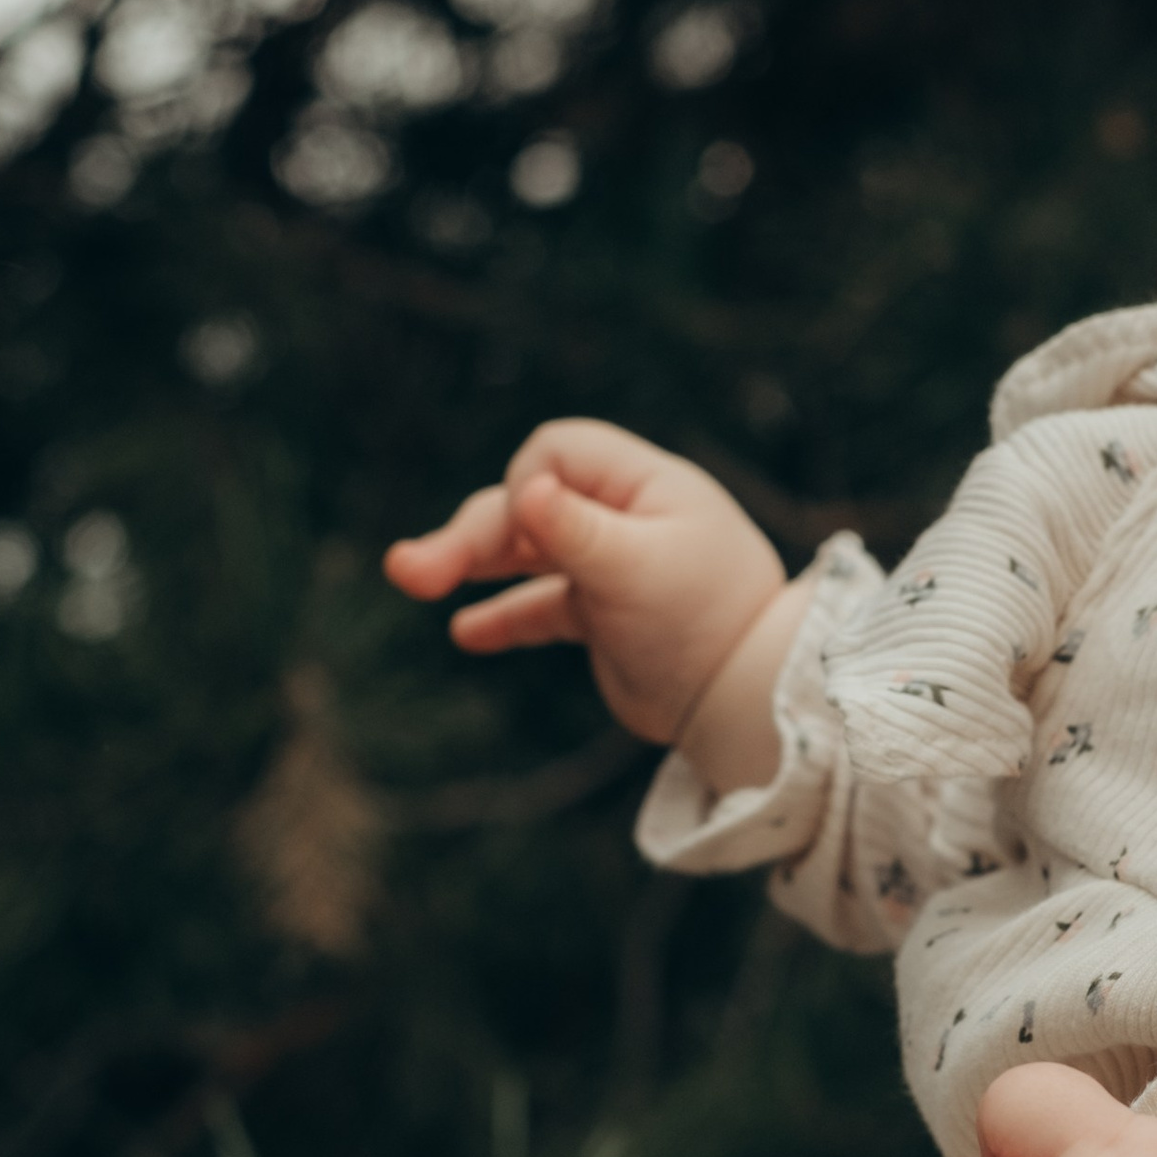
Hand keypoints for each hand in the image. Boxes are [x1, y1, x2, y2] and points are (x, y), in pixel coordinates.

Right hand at [383, 419, 787, 749]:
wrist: (748, 704)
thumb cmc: (704, 622)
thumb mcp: (635, 569)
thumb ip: (574, 529)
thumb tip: (524, 488)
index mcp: (645, 485)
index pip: (557, 452)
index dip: (524, 486)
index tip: (526, 531)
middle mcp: (626, 517)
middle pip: (527, 506)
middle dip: (469, 534)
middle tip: (408, 572)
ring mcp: (612, 567)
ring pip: (525, 552)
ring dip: (471, 563)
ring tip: (409, 577)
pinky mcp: (605, 618)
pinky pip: (542, 606)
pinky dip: (505, 615)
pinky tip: (465, 633)